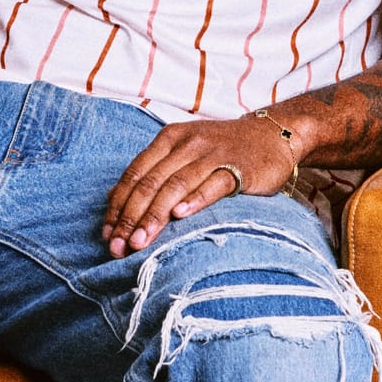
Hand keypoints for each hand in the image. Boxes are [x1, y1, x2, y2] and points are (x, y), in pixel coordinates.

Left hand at [101, 111, 304, 257]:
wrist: (273, 135)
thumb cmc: (222, 150)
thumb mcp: (183, 152)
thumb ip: (153, 172)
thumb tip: (112, 199)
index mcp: (168, 139)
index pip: (134, 174)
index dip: (118, 205)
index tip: (107, 234)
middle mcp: (187, 143)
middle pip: (150, 182)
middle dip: (130, 217)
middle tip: (118, 247)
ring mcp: (213, 154)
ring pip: (176, 186)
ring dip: (155, 216)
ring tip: (140, 242)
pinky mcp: (239, 167)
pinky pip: (213, 184)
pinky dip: (195, 199)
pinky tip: (180, 216)